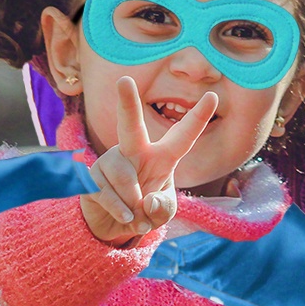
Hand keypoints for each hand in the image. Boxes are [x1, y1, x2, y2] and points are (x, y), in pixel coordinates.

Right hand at [80, 77, 217, 245]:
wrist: (113, 224)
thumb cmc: (145, 209)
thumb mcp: (163, 212)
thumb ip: (163, 207)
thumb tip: (147, 202)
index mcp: (162, 155)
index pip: (183, 136)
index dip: (198, 118)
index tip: (213, 95)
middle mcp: (135, 151)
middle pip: (131, 125)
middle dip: (127, 102)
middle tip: (123, 80)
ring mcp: (111, 161)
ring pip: (124, 177)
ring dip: (134, 202)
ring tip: (137, 216)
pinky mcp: (91, 177)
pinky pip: (106, 192)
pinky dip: (120, 211)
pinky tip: (125, 218)